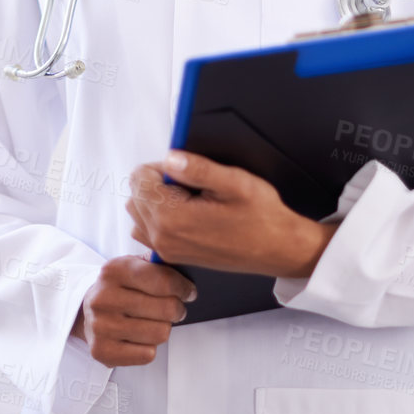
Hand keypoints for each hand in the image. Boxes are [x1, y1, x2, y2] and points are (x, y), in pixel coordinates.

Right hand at [71, 254, 195, 367]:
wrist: (87, 311)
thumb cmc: (120, 288)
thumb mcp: (134, 265)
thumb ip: (158, 263)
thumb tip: (186, 266)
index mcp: (114, 270)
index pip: (162, 280)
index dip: (183, 288)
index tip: (189, 292)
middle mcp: (103, 298)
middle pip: (166, 309)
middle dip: (177, 309)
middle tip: (175, 308)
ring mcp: (101, 326)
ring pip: (160, 333)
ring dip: (164, 328)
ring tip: (155, 321)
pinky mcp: (102, 351)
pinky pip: (148, 354)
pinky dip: (150, 347)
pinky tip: (141, 337)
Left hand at [126, 151, 335, 278]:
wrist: (277, 249)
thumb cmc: (262, 218)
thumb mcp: (235, 183)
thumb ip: (198, 168)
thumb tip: (170, 158)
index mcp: (173, 218)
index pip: (139, 179)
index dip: (160, 166)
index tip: (183, 169)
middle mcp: (163, 238)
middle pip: (135, 195)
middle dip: (156, 181)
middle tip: (189, 182)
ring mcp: (167, 250)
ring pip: (138, 212)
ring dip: (155, 198)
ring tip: (188, 197)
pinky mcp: (173, 256)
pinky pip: (147, 230)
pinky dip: (158, 216)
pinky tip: (184, 212)